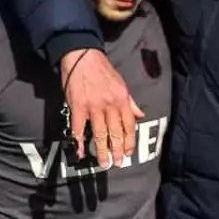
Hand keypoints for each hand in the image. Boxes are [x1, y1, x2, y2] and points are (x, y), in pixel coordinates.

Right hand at [60, 48, 142, 169]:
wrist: (82, 55)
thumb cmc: (102, 69)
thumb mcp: (121, 83)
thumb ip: (130, 102)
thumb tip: (140, 115)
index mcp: (122, 99)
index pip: (129, 125)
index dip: (129, 141)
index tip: (128, 152)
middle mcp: (110, 105)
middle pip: (116, 132)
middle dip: (117, 150)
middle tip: (118, 163)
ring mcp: (93, 107)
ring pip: (100, 133)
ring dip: (102, 150)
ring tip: (104, 163)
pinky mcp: (78, 107)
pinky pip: (79, 128)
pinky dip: (79, 141)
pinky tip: (80, 151)